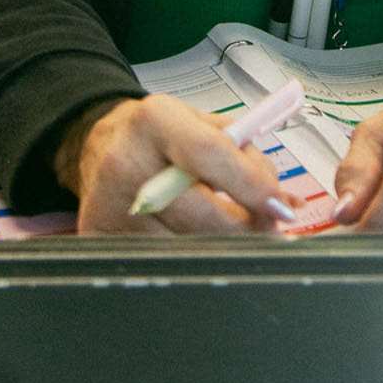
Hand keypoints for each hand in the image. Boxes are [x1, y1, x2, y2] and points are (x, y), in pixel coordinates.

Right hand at [54, 93, 296, 235]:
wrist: (98, 143)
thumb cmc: (159, 135)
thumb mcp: (200, 123)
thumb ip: (244, 154)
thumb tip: (284, 202)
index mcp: (155, 120)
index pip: (209, 154)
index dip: (250, 185)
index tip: (281, 207)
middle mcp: (126, 162)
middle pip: (199, 215)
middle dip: (244, 229)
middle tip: (267, 229)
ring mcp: (108, 204)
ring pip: (184, 247)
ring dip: (218, 245)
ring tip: (225, 228)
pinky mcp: (97, 236)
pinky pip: (160, 261)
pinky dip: (187, 257)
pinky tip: (190, 239)